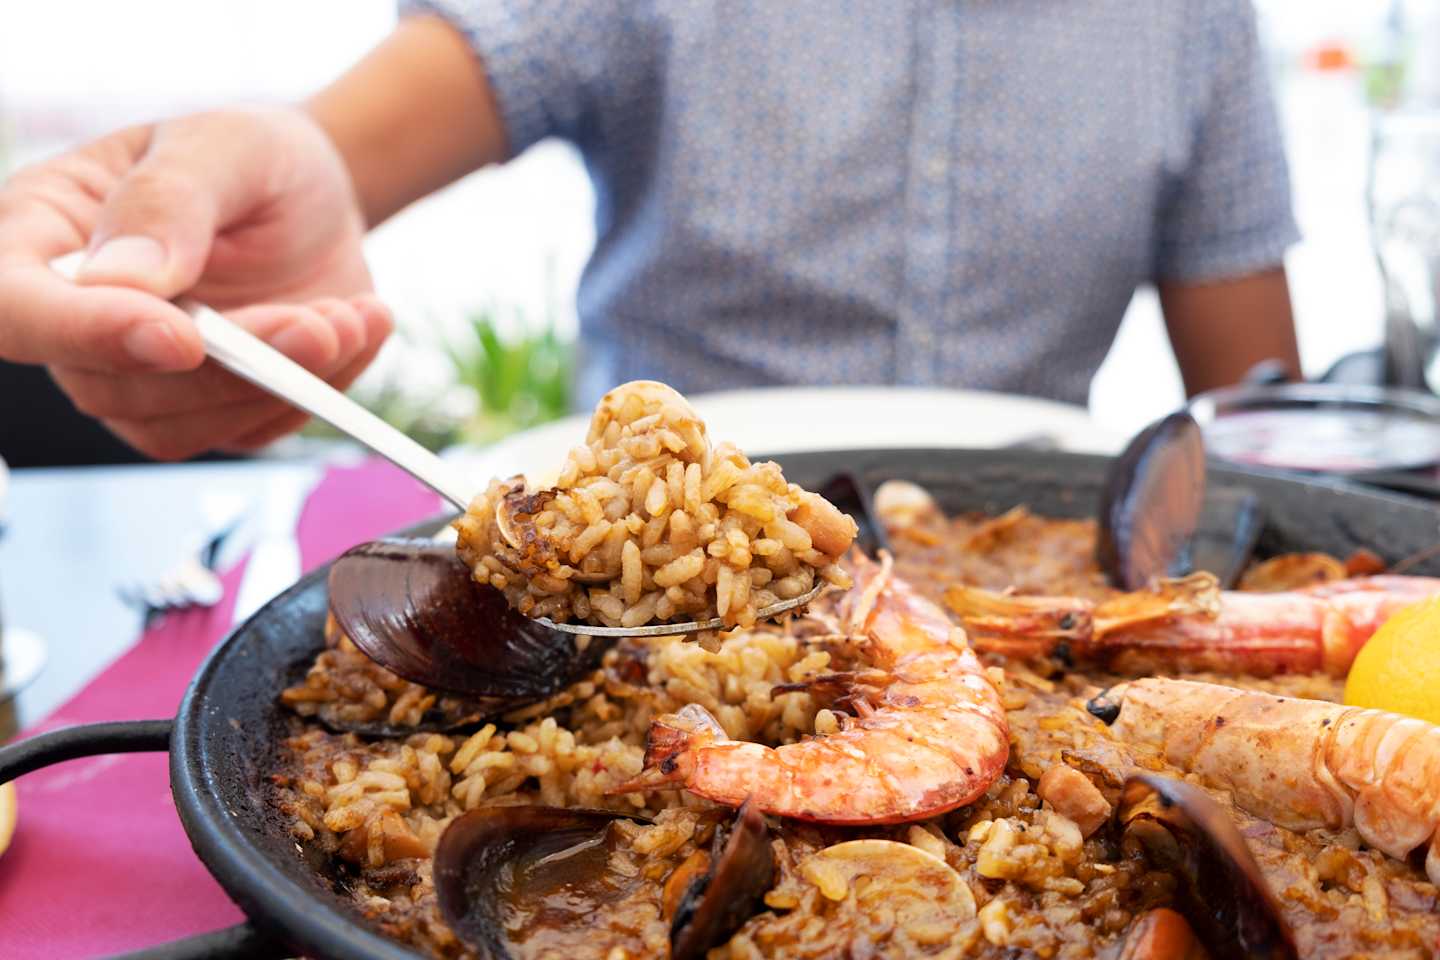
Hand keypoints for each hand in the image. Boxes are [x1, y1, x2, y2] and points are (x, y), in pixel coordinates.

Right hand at [0, 106, 391, 458]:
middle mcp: (77, 318)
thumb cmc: (252, 157)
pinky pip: (245, 431)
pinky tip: (355, 331)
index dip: (83, 332)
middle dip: (227, 368)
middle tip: (318, 325)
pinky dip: (312, 393)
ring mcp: (138, 373)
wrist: (317, 197)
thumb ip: (168, 200)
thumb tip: (123, 279)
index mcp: (43, 234)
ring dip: (275, 387)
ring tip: (347, 320)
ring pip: (178, 426)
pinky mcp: (207, 408)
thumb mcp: (221, 145)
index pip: (16, 306)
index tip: (180, 336)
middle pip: (109, 387)